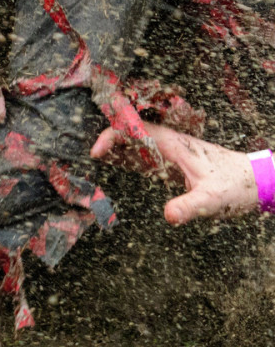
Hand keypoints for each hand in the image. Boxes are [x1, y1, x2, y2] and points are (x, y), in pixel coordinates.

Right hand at [90, 122, 256, 224]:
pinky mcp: (171, 164)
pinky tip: (113, 163)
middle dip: (108, 139)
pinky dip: (125, 157)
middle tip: (89, 155)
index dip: (112, 136)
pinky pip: (142, 155)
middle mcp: (169, 145)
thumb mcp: (213, 200)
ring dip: (114, 148)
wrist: (257, 182)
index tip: (97, 152)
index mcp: (175, 145)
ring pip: (134, 143)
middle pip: (130, 133)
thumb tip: (168, 216)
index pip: (136, 130)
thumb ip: (189, 206)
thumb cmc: (237, 186)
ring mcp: (169, 153)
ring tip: (94, 158)